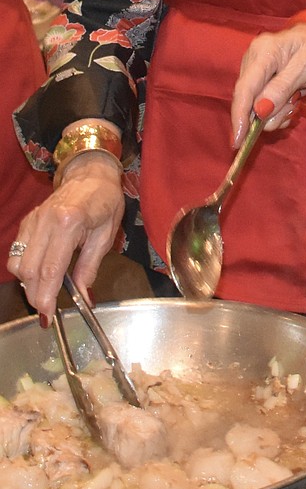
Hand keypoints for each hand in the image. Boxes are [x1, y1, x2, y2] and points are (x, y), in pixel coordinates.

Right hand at [6, 154, 124, 321]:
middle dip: (36, 294)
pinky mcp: (27, 221)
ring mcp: (33, 220)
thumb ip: (90, 267)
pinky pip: (17, 252)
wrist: (91, 174)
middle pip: (29, 270)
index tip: (48, 315)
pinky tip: (39, 274)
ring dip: (27, 283)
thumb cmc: (104, 201)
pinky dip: (24, 268)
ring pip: (17, 263)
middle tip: (48, 309)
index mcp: (69, 222)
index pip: (50, 268)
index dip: (46, 296)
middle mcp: (45, 221)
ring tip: (45, 292)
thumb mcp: (106, 235)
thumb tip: (84, 298)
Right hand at [231, 24, 305, 144]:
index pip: (245, 88)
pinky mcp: (259, 80)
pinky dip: (276, 111)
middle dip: (269, 114)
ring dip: (276, 113)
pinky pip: (261, 104)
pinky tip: (290, 103)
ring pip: (255, 106)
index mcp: (264, 51)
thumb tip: (260, 111)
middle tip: (292, 109)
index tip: (238, 142)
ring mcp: (255, 70)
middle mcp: (253, 60)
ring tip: (295, 102)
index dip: (239, 116)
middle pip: (248, 100)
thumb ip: (282, 88)